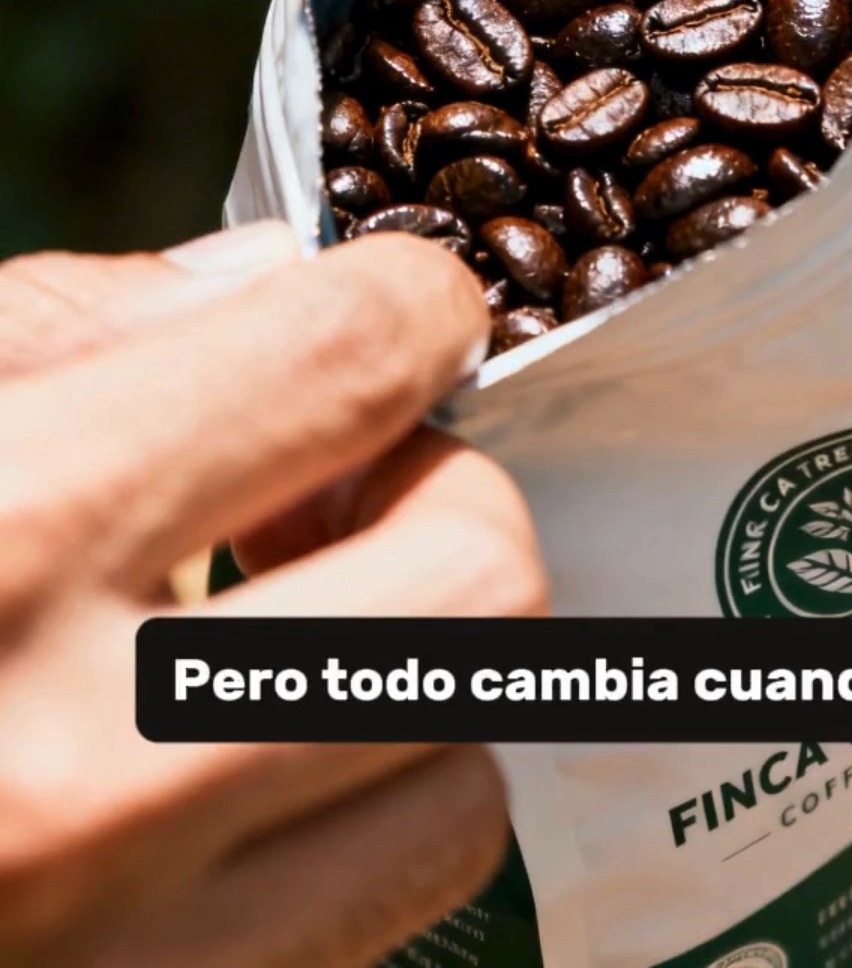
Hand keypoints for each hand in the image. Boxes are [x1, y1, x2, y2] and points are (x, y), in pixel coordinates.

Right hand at [0, 221, 546, 965]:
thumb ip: (67, 324)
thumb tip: (271, 278)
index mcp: (7, 532)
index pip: (352, 356)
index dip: (409, 298)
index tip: (393, 307)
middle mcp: (91, 761)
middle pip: (478, 579)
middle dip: (440, 487)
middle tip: (336, 469)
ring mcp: (132, 949)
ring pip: (460, 770)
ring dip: (410, 665)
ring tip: (288, 620)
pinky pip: (368, 915)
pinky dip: (346, 805)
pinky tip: (231, 748)